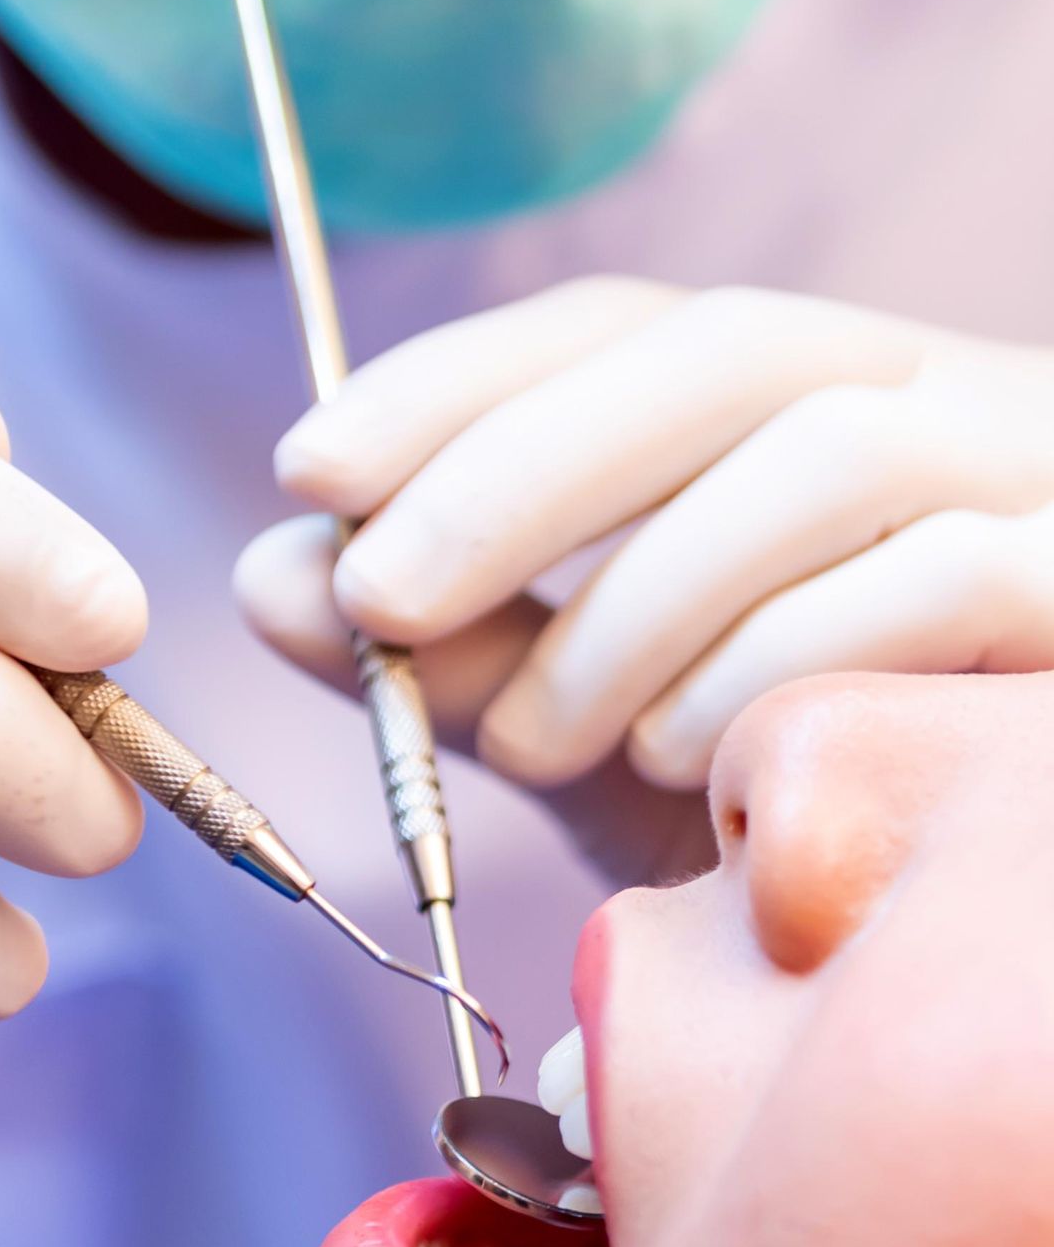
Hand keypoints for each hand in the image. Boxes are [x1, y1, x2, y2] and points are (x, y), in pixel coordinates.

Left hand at [241, 278, 1053, 860]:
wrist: (1009, 921)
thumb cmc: (804, 795)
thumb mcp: (609, 722)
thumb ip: (458, 657)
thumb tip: (269, 578)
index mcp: (809, 398)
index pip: (625, 325)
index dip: (454, 378)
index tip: (309, 469)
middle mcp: (934, 400)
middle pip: (717, 353)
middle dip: (514, 470)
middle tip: (375, 597)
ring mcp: (1031, 483)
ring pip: (823, 459)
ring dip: (635, 602)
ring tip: (540, 746)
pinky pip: (938, 582)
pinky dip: (777, 667)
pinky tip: (691, 764)